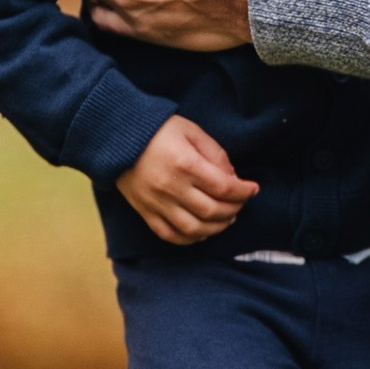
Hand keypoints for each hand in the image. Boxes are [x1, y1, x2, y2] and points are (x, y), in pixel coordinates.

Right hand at [116, 116, 258, 245]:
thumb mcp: (191, 131)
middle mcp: (171, 187)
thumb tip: (233, 177)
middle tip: (240, 204)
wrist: (116, 136)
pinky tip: (202, 232)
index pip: (224, 188)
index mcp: (185, 164)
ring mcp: (156, 203)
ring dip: (216, 228)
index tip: (253, 189)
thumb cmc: (157, 130)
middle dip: (233, 210)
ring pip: (194, 229)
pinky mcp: (145, 212)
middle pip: (212, 211)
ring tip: (226, 219)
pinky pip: (170, 235)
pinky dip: (190, 239)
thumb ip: (215, 154)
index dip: (244, 192)